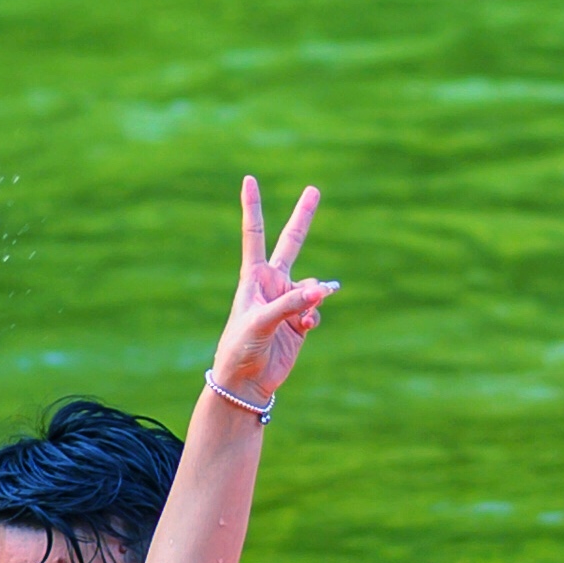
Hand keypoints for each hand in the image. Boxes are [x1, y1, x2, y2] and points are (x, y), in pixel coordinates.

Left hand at [209, 174, 339, 413]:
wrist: (244, 382)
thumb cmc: (240, 347)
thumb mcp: (262, 322)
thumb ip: (291, 304)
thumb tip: (323, 290)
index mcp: (254, 277)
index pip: (254, 234)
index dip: (252, 207)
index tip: (249, 179)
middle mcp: (272, 285)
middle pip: (291, 243)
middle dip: (303, 218)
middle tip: (314, 190)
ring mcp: (287, 303)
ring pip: (312, 287)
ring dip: (313, 297)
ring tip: (305, 316)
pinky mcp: (299, 324)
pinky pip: (316, 311)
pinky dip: (314, 317)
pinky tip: (307, 328)